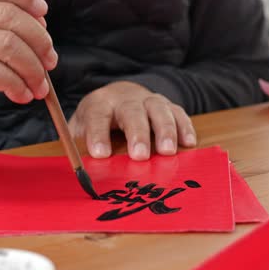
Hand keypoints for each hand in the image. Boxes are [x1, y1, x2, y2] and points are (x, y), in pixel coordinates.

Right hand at [0, 0, 56, 135]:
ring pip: (7, 45)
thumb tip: (41, 19)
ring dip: (33, 69)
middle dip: (39, 41)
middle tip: (51, 62)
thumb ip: (6, 26)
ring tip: (39, 87)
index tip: (43, 13)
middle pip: (9, 17)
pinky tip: (22, 95)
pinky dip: (17, 85)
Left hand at [69, 81, 196, 160]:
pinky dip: (184, 126)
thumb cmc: (98, 122)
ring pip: (158, 109)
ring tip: (167, 151)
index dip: (98, 134)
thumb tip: (79, 171)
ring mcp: (148, 100)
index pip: (97, 116)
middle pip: (132, 111)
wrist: (117, 98)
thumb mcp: (81, 131)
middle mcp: (125, 99)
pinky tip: (188, 143)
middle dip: (137, 133)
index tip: (100, 154)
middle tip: (139, 156)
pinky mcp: (167, 106)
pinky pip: (178, 112)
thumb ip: (79, 147)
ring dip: (164, 130)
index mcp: (99, 104)